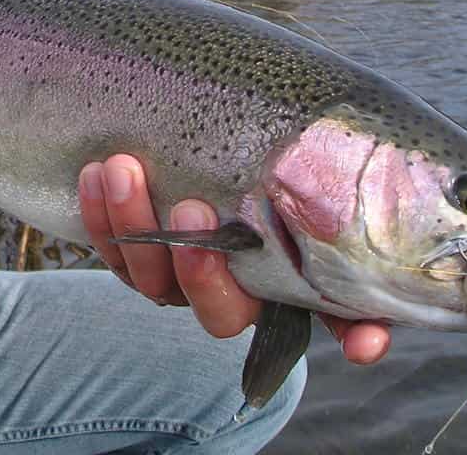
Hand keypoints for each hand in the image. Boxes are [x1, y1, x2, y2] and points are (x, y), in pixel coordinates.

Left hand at [79, 154, 390, 364]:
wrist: (207, 126)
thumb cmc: (270, 156)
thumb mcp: (309, 181)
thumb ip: (340, 231)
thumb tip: (371, 334)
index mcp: (285, 278)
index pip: (322, 317)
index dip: (346, 332)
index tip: (362, 340)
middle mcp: (231, 288)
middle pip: (218, 310)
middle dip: (201, 267)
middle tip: (194, 207)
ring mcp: (177, 272)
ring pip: (152, 275)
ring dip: (134, 224)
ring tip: (123, 167)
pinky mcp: (132, 250)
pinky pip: (111, 246)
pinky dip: (99, 212)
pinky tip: (95, 173)